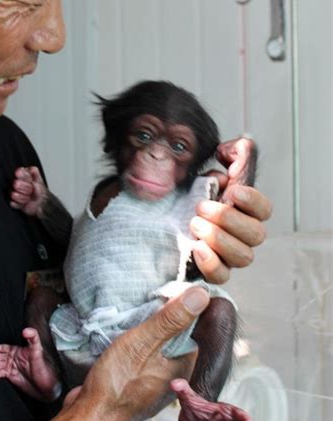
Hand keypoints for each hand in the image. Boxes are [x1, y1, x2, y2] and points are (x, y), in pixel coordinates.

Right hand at [10, 166, 47, 216]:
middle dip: (26, 188)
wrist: (41, 204)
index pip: (19, 172)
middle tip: (31, 190)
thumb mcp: (39, 180)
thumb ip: (33, 173)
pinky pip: (12, 202)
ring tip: (29, 197)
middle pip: (16, 183)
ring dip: (24, 197)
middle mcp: (16, 182)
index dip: (26, 178)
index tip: (31, 181)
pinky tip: (25, 202)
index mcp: (22, 175)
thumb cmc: (41, 192)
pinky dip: (21, 204)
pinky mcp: (12, 201)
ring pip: (13, 194)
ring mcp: (13, 191)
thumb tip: (28, 168)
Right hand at [70, 285, 209, 420]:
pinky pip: (144, 358)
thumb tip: (202, 295)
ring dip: (146, 331)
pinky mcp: (139, 386)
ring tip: (133, 318)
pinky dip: (137, 346)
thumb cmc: (115, 384)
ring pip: (158, 346)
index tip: (165, 292)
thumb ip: (172, 319)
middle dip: (162, 318)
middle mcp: (175, 376)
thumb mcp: (143, 342)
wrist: (87, 420)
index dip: (180, 306)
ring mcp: (156, 383)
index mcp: (184, 366)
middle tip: (146, 303)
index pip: (193, 327)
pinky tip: (124, 340)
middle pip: (176, 336)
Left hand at [191, 137, 271, 283]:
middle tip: (202, 207)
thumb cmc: (186, 193)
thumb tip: (242, 144)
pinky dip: (212, 262)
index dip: (253, 201)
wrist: (157, 216)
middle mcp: (242, 235)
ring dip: (220, 239)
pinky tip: (196, 247)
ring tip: (195, 224)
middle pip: (256, 235)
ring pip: (243, 256)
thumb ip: (229, 154)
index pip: (264, 209)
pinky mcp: (211, 271)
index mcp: (244, 210)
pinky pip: (222, 276)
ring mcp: (228, 255)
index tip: (232, 192)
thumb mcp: (204, 169)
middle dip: (229, 219)